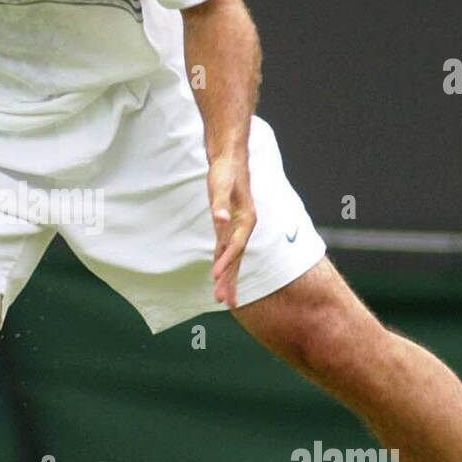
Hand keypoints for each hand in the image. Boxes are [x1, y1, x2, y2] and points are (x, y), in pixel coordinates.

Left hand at [207, 152, 255, 309]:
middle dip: (230, 281)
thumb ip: (220, 203)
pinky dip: (222, 264)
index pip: (235, 247)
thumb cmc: (226, 171)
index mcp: (246, 220)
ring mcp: (235, 228)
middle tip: (226, 303)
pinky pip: (225, 251)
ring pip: (231, 258)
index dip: (226, 263)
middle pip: (236, 259)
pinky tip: (219, 275)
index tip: (215, 277)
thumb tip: (220, 218)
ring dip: (227, 278)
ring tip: (224, 299)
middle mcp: (243, 227)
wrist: (230, 158)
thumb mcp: (221, 185)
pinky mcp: (227, 226)